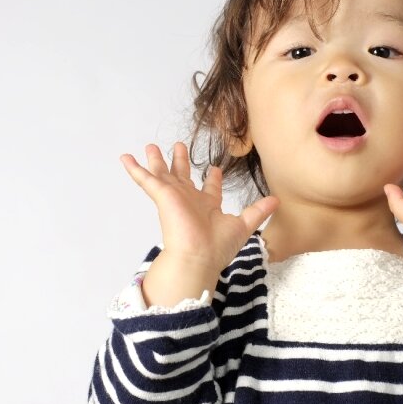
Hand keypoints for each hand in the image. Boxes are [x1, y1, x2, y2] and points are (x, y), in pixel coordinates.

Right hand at [121, 142, 278, 278]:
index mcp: (207, 207)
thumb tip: (276, 200)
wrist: (198, 257)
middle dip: (180, 162)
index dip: (213, 179)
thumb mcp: (244, 225)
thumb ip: (258, 211)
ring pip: (162, 175)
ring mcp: (174, 198)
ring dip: (156, 161)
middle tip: (178, 146)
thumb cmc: (218, 247)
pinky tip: (126, 158)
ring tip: (150, 146)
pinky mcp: (162, 197)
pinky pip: (146, 180)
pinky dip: (135, 169)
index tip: (215, 168)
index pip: (210, 190)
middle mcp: (189, 201)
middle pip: (182, 177)